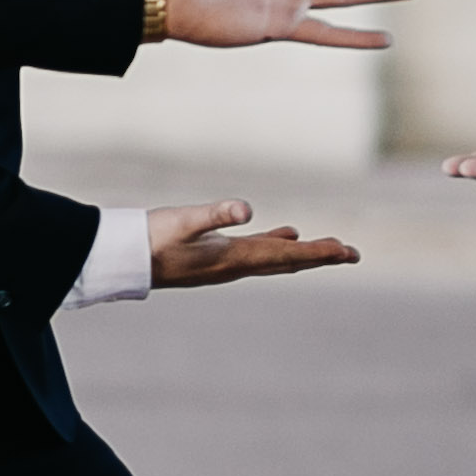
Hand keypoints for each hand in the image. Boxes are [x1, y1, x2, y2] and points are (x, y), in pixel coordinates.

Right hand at [142, 199, 357, 290]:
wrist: (123, 259)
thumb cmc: (151, 239)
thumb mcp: (184, 221)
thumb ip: (214, 214)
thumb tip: (246, 210)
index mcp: (235, 257)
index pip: (287, 255)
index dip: (319, 253)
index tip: (348, 253)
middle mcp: (235, 265)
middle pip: (288, 260)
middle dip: (321, 256)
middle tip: (352, 254)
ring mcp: (225, 263)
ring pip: (275, 258)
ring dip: (303, 252)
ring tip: (329, 248)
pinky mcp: (214, 257)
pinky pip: (256, 251)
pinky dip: (276, 243)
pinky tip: (284, 234)